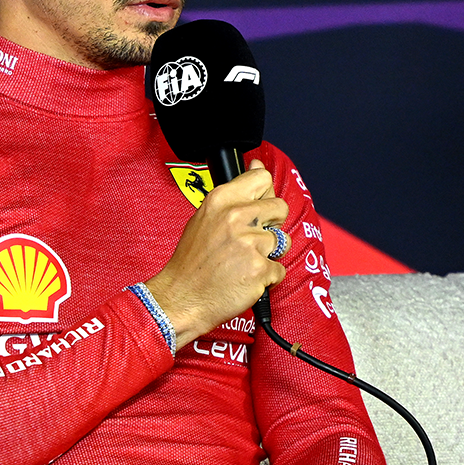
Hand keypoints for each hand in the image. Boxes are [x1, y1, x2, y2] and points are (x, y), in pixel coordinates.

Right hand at [144, 160, 289, 348]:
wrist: (180, 299)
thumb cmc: (192, 262)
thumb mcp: (205, 217)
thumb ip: (235, 193)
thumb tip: (257, 165)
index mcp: (221, 200)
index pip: (262, 178)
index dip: (264, 194)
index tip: (257, 207)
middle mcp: (236, 217)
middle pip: (280, 207)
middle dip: (271, 224)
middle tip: (250, 240)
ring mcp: (249, 243)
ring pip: (282, 240)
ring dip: (268, 253)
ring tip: (243, 262)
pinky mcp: (259, 269)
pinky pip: (279, 269)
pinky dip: (267, 277)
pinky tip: (245, 278)